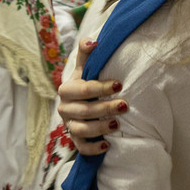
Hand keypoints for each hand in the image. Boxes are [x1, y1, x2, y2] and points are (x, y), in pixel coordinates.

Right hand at [56, 37, 124, 155]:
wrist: (82, 99)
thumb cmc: (88, 79)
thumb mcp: (86, 65)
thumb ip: (86, 52)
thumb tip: (93, 41)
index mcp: (67, 89)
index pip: (82, 89)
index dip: (100, 87)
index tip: (119, 85)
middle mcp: (65, 108)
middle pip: (83, 111)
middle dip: (104, 108)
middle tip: (124, 105)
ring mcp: (69, 124)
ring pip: (81, 130)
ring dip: (99, 129)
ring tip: (117, 125)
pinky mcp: (75, 139)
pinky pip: (80, 147)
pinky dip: (92, 148)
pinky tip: (107, 146)